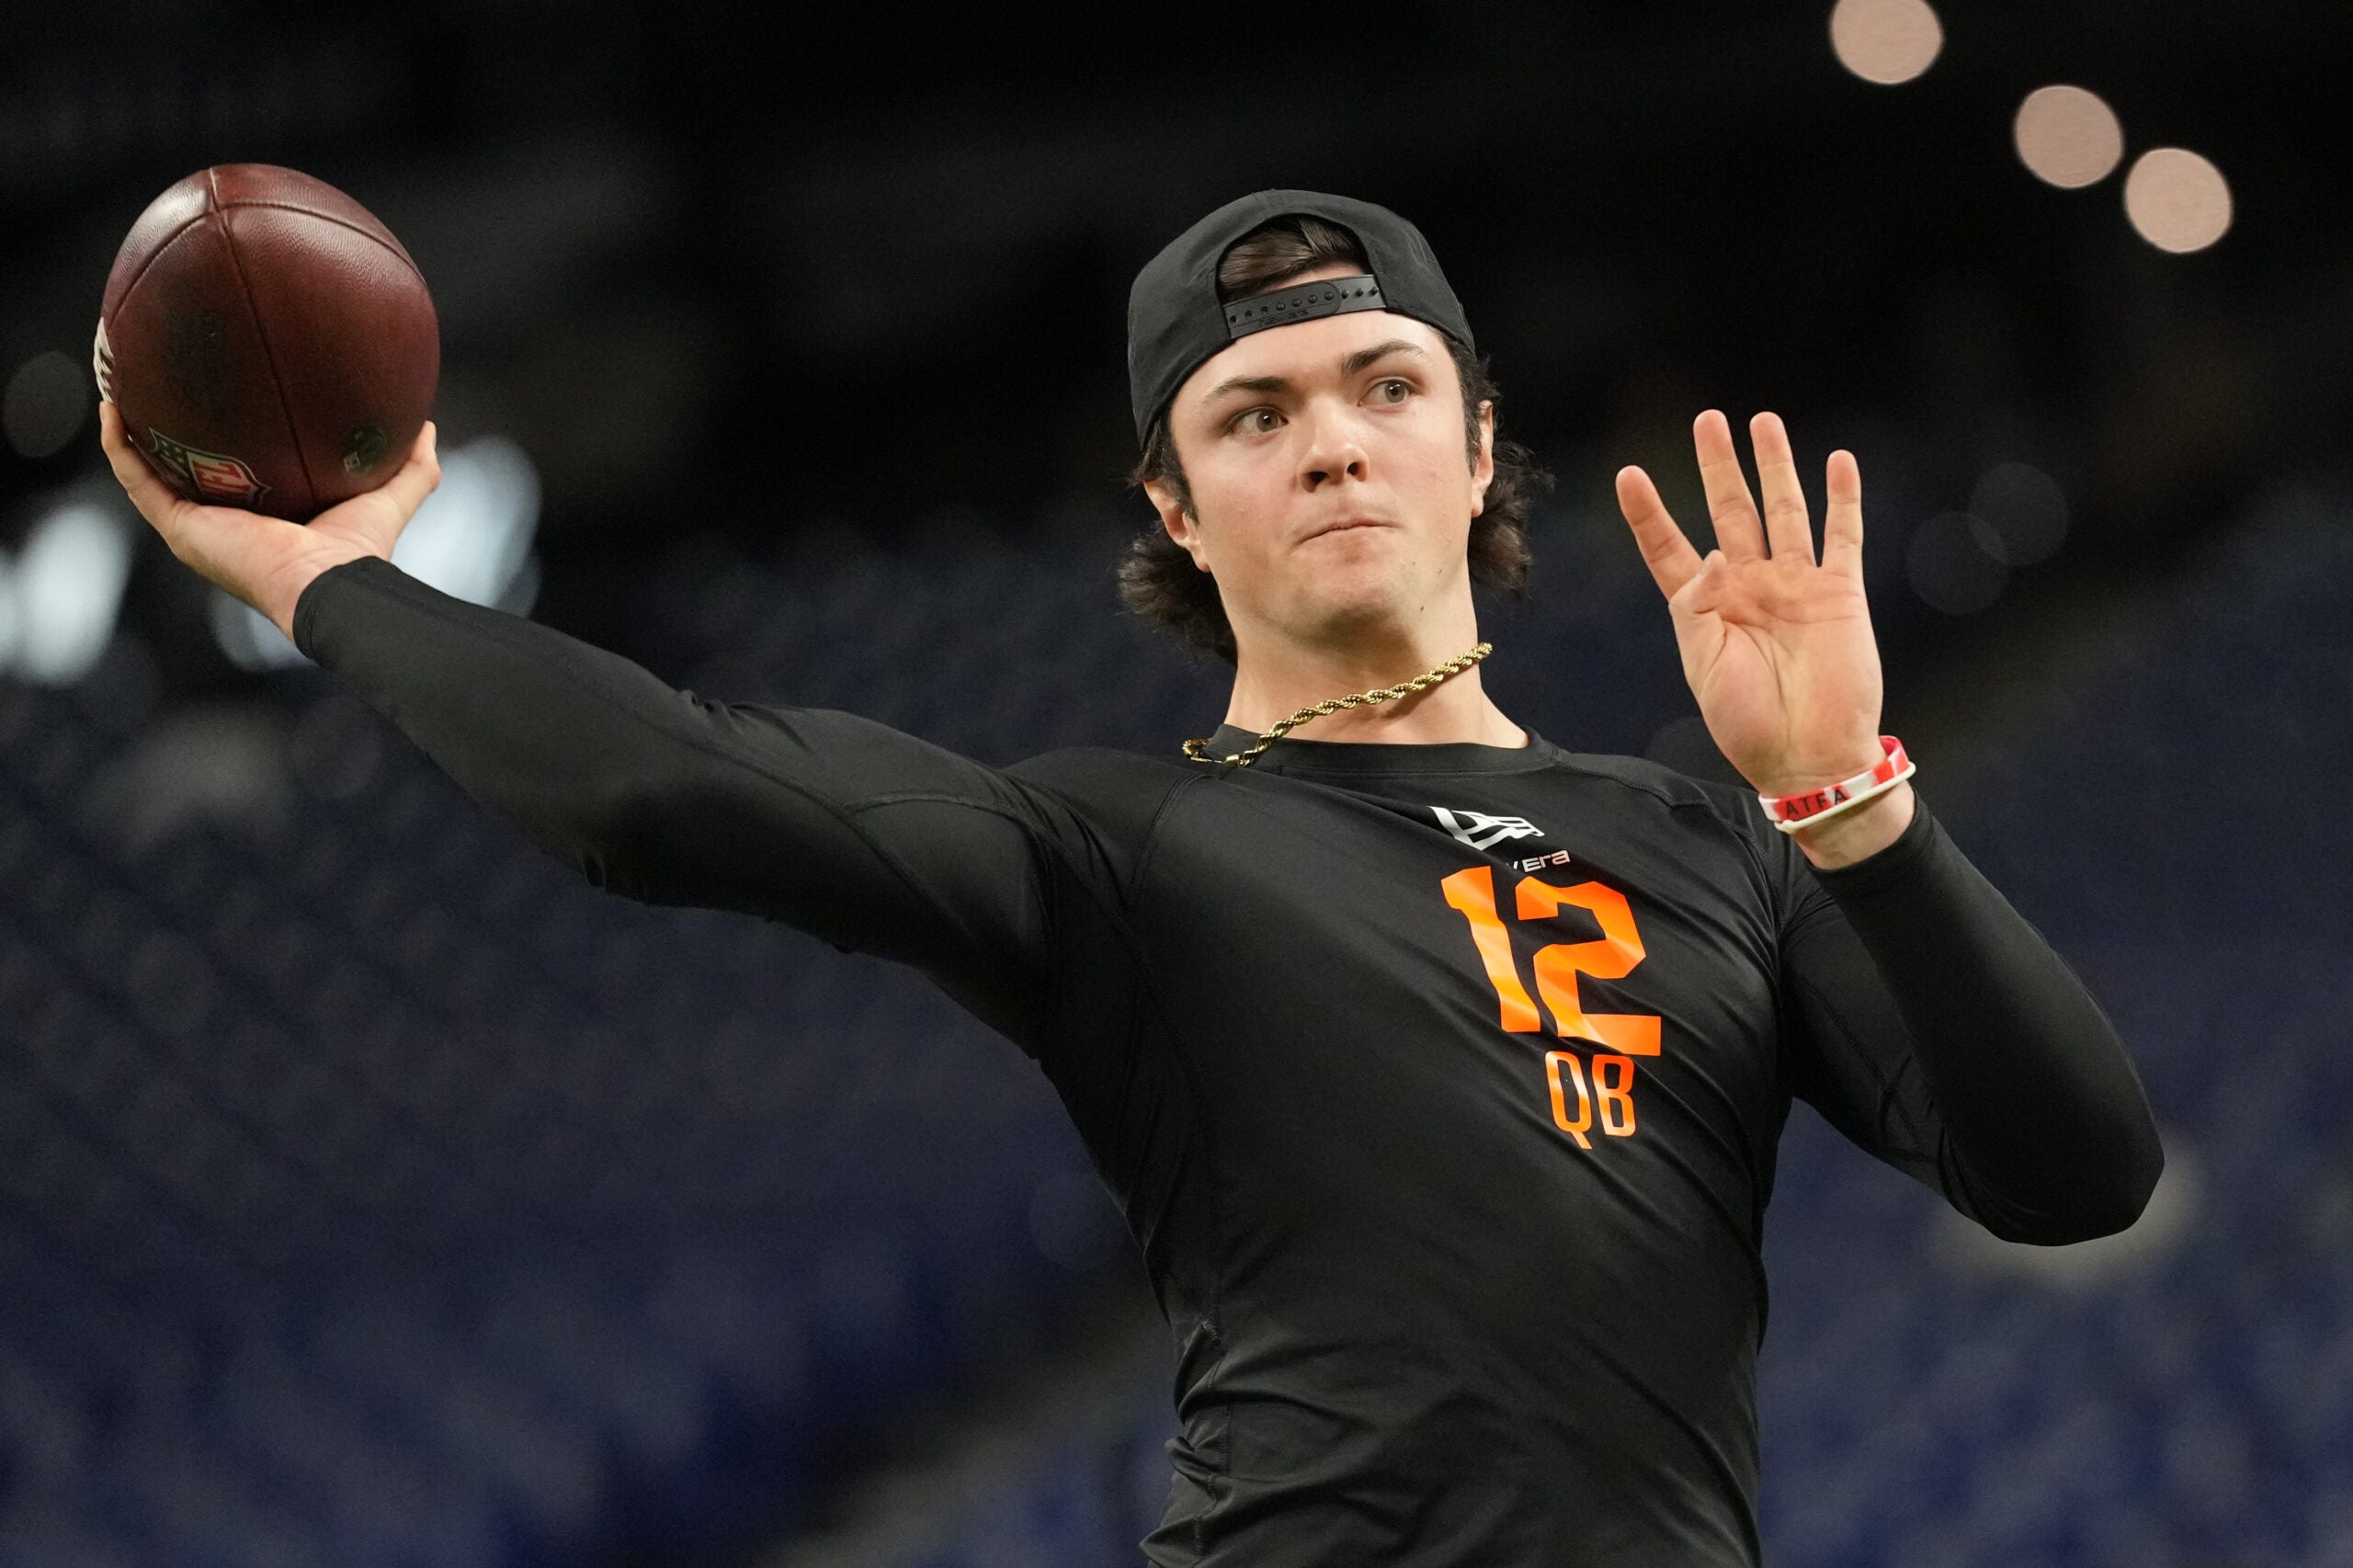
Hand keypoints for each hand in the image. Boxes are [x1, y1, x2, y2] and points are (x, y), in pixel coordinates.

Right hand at [100, 400, 440, 643]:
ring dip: (127, 430)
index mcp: (263, 517)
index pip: (234, 472)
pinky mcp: (179, 528)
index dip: (221, 439)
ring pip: (146, 471)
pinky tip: (112, 406)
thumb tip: (426, 425)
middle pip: (183, 469)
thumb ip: (413, 468)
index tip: (215, 396)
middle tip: (156, 379)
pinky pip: (135, 479)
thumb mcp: (389, 498)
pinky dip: (119, 445)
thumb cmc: (359, 553)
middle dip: (165, 430)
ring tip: (117, 382)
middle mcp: (223, 522)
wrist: (330, 585)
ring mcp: (195, 526)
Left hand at [1615, 410, 1911, 866]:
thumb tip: (1714, 553)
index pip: (1670, 547)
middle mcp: (1749, 587)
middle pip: (1729, 512)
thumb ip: (1698, 607)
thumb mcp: (1704, 667)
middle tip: (1707, 419)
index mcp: (1706, 608)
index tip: (1629, 473)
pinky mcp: (1840, 594)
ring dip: (1774, 467)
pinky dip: (1843, 499)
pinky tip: (1838, 461)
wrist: (1809, 758)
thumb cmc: (1747, 723)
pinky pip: (1842, 536)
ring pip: (1783, 511)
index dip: (1650, 512)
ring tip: (1763, 422)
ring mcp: (1796, 586)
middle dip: (1717, 466)